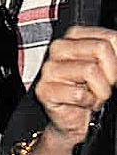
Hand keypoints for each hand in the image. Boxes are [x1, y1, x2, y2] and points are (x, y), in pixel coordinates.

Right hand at [33, 24, 116, 141]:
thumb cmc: (90, 90)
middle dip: (111, 72)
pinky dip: (88, 102)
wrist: (75, 118)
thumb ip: (113, 52)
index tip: (114, 71)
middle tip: (106, 84)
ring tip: (95, 96)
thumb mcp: (106, 66)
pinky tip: (84, 103)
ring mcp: (49, 69)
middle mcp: (59, 48)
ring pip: (90, 70)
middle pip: (100, 48)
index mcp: (74, 36)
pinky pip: (78, 94)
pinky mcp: (44, 90)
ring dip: (101, 90)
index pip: (109, 37)